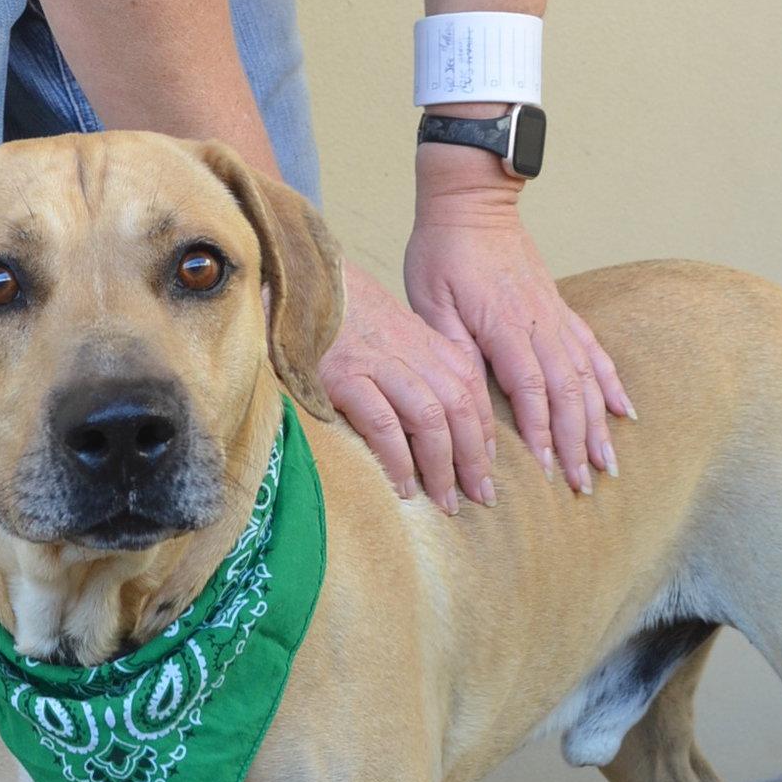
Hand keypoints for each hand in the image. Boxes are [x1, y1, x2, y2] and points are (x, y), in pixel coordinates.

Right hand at [320, 260, 497, 513]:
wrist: (294, 279)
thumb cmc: (338, 309)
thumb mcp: (389, 326)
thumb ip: (415, 358)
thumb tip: (434, 410)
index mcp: (426, 339)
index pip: (471, 390)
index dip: (484, 433)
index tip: (487, 467)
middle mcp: (410, 350)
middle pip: (459, 408)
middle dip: (473, 458)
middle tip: (479, 497)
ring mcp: (378, 363)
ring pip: (430, 419)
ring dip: (442, 467)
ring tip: (445, 502)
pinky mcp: (344, 377)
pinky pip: (383, 424)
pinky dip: (397, 458)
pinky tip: (402, 486)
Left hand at [405, 154, 633, 492]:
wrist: (472, 202)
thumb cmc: (441, 251)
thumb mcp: (429, 300)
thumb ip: (451, 346)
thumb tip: (464, 393)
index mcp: (504, 325)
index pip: (530, 389)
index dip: (542, 432)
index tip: (548, 470)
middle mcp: (539, 324)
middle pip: (568, 392)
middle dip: (578, 442)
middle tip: (584, 485)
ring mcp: (555, 316)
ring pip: (587, 377)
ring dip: (599, 423)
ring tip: (608, 463)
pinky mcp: (560, 308)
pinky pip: (594, 350)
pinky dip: (611, 383)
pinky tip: (625, 411)